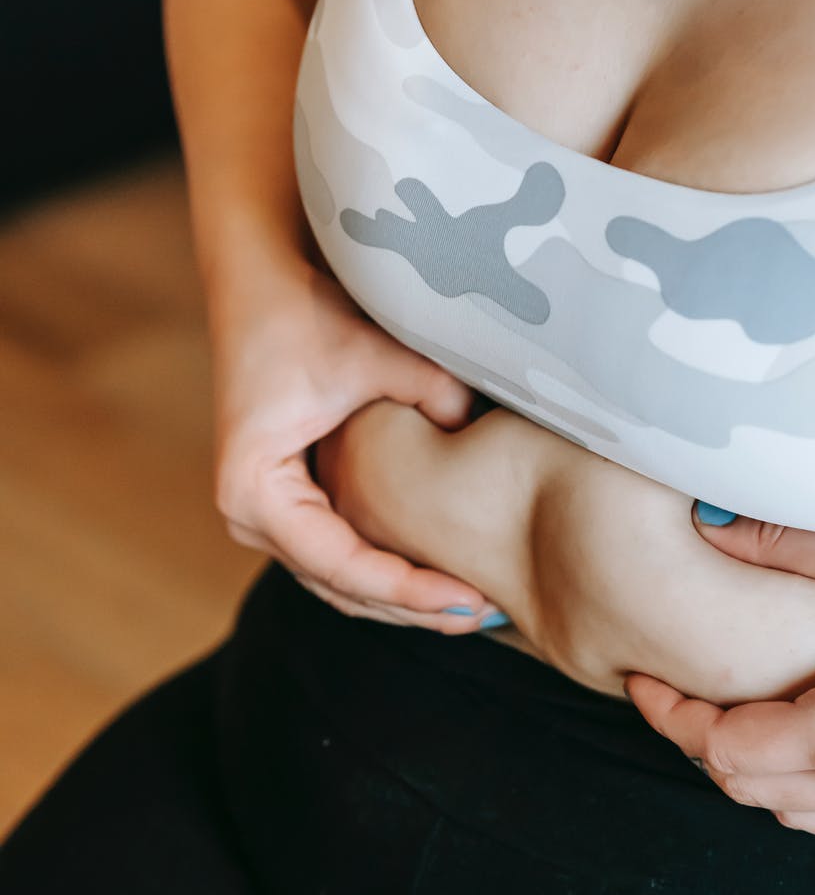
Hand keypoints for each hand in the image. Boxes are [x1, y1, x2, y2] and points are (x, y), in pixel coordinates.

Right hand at [210, 257, 498, 630]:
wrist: (261, 279)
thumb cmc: (306, 311)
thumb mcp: (373, 351)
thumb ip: (432, 391)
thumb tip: (478, 429)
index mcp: (256, 491)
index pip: (342, 564)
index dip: (408, 589)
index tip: (469, 599)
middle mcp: (251, 517)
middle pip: (341, 588)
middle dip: (412, 607)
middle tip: (483, 615)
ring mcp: (268, 516)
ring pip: (343, 584)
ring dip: (404, 599)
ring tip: (472, 609)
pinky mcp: (291, 505)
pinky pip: (343, 558)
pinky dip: (391, 573)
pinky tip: (443, 578)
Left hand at [626, 512, 814, 842]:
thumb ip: (784, 544)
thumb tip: (707, 526)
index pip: (721, 750)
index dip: (669, 716)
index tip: (639, 680)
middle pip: (747, 789)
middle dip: (701, 741)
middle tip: (679, 690)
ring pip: (794, 814)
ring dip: (753, 770)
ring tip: (735, 709)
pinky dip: (806, 789)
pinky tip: (802, 736)